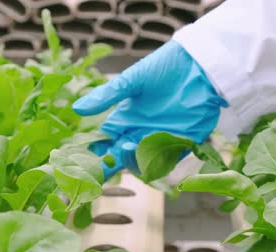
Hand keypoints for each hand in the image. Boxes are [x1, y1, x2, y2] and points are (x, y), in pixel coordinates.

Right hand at [73, 40, 227, 179]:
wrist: (199, 64)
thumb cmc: (163, 67)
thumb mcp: (131, 81)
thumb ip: (106, 96)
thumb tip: (76, 108)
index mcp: (124, 120)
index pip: (105, 143)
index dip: (95, 152)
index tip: (84, 157)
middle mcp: (139, 133)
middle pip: (120, 157)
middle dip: (111, 161)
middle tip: (104, 159)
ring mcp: (160, 140)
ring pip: (142, 162)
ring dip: (133, 160)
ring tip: (126, 145)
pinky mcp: (183, 143)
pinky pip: (168, 160)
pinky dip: (158, 161)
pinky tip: (149, 153)